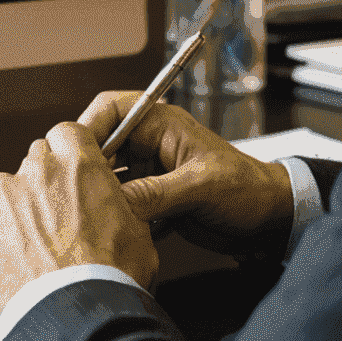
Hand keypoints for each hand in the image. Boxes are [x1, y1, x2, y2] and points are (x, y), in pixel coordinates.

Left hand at [0, 121, 159, 318]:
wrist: (79, 316)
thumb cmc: (111, 275)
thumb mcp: (138, 228)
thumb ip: (121, 201)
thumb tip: (124, 199)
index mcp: (74, 165)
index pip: (64, 134)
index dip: (68, 155)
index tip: (72, 174)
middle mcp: (31, 176)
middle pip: (29, 164)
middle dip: (39, 188)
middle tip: (55, 223)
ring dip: (6, 219)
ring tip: (26, 253)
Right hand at [78, 91, 294, 260]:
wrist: (270, 221)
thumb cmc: (248, 190)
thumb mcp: (202, 187)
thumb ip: (158, 193)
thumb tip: (117, 201)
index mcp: (162, 125)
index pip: (112, 110)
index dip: (88, 126)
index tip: (71, 151)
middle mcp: (151, 145)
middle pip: (102, 146)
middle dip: (86, 167)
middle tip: (73, 190)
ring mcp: (150, 173)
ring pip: (108, 178)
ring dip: (99, 194)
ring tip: (87, 213)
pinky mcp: (152, 200)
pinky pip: (121, 202)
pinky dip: (115, 214)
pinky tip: (110, 229)